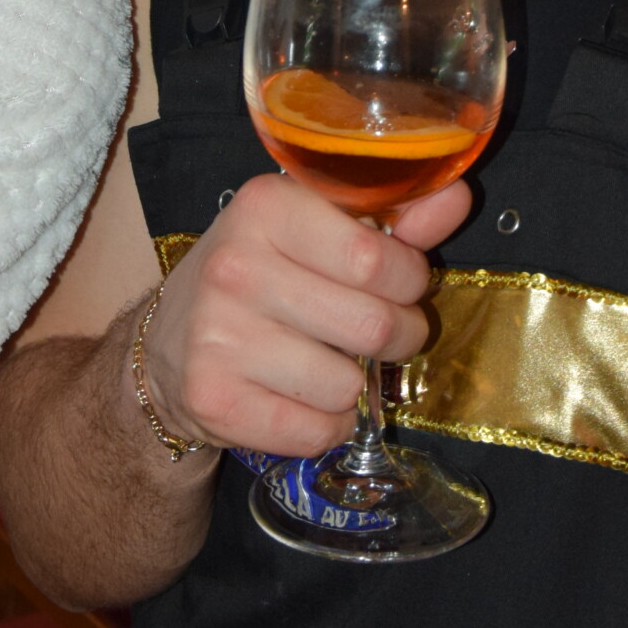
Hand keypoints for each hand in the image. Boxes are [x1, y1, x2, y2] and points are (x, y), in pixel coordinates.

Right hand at [139, 172, 470, 457]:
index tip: (400, 283)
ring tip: (327, 360)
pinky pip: (318, 432)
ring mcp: (219, 336)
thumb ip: (392, 216)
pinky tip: (300, 396)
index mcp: (265, 206)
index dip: (410, 279)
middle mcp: (235, 266)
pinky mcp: (215, 400)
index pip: (376, 257)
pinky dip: (326, 424)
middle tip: (384, 331)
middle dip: (400, 335)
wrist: (167, 347)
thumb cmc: (258, 275)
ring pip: (349, 385)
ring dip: (356, 384)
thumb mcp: (315, 229)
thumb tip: (459, 194)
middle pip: (373, 324)